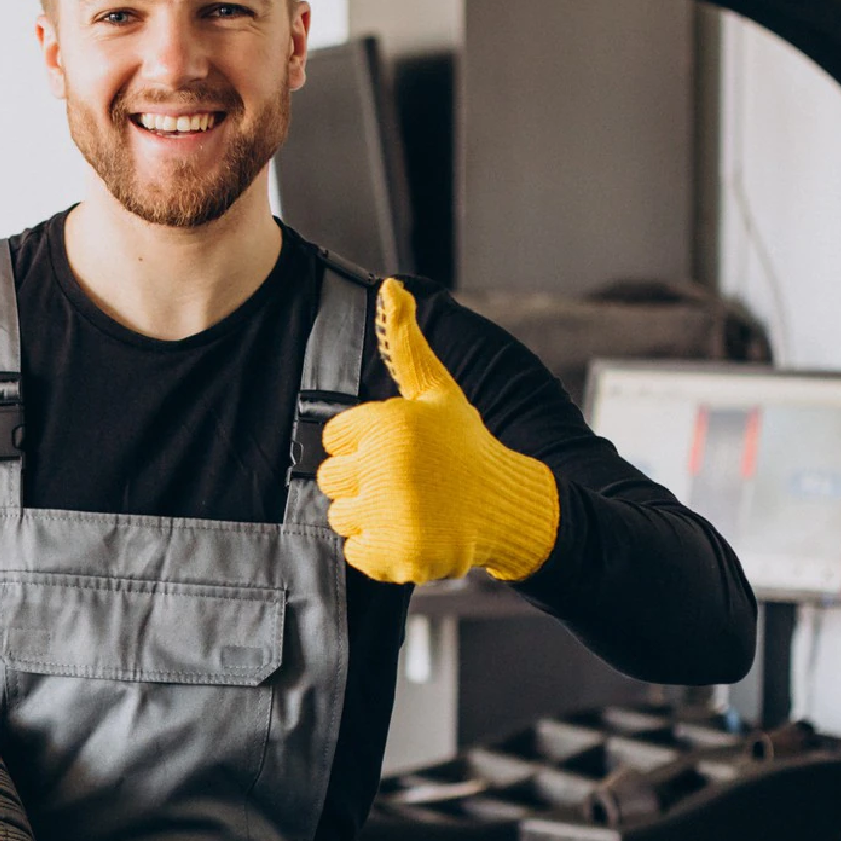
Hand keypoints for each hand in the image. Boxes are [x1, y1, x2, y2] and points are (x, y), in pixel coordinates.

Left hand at [317, 278, 558, 584]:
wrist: (509, 506)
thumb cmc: (466, 446)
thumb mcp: (437, 393)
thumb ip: (405, 345)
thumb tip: (391, 287)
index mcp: (389, 424)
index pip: (332, 439)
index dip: (361, 446)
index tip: (396, 451)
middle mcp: (388, 466)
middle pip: (330, 480)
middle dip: (362, 482)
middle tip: (404, 483)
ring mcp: (392, 513)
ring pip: (340, 517)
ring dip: (369, 517)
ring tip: (411, 507)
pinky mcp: (396, 553)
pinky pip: (355, 553)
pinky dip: (379, 550)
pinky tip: (412, 533)